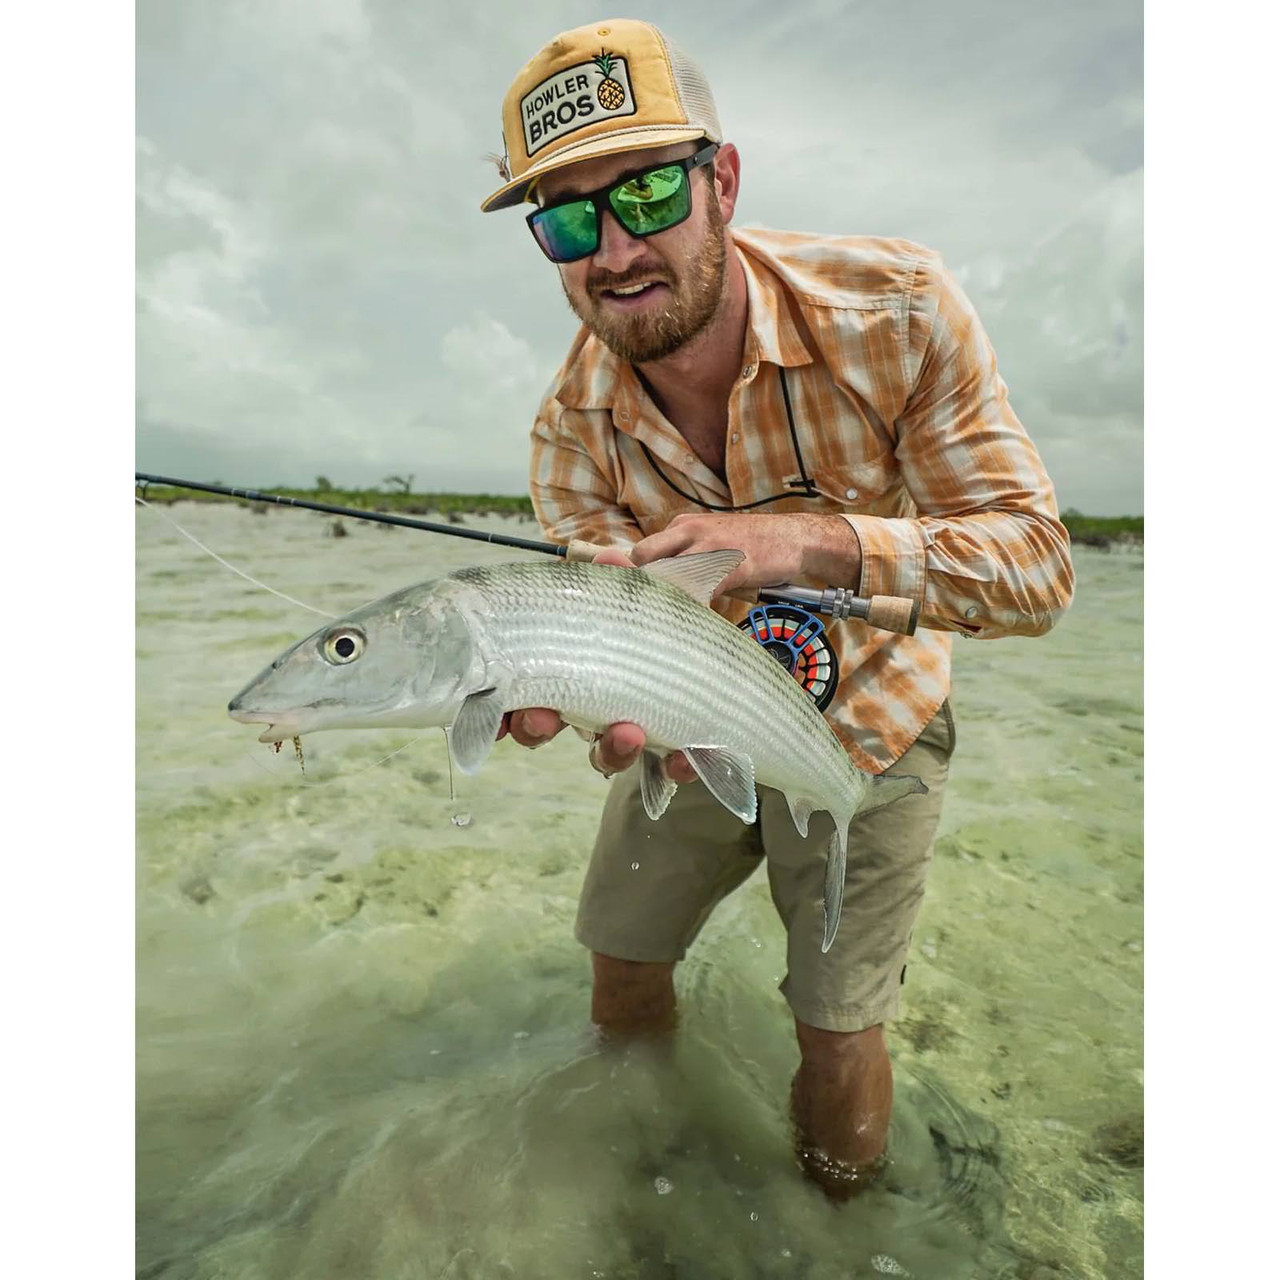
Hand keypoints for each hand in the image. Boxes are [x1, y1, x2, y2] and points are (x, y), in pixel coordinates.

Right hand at [497, 540, 696, 782]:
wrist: (716, 653)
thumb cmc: (663, 624)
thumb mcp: (643, 598)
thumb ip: (624, 583)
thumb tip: (609, 558)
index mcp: (570, 670)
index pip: (524, 692)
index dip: (502, 710)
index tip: (494, 719)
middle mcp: (590, 707)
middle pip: (549, 730)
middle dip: (538, 728)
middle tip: (541, 719)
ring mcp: (629, 732)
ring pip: (605, 755)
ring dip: (611, 749)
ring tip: (628, 731)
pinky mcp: (674, 749)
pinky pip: (669, 768)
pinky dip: (677, 767)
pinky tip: (684, 759)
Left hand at [628, 512, 861, 596]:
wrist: (794, 538)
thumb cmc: (751, 547)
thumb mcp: (710, 542)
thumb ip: (684, 558)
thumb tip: (656, 588)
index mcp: (682, 524)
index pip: (643, 551)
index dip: (637, 576)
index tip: (637, 597)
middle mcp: (690, 530)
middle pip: (643, 556)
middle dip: (643, 582)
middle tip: (651, 606)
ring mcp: (710, 545)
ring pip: (667, 573)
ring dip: (665, 596)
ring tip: (669, 616)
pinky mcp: (730, 564)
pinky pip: (699, 589)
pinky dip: (694, 605)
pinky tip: (696, 617)